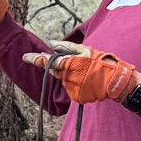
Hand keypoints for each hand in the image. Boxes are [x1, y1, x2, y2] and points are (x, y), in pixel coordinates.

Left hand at [23, 40, 140, 103]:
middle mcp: (67, 77)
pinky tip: (88, 80)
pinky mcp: (76, 96)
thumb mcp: (85, 50)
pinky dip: (77, 82)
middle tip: (76, 63)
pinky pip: (72, 87)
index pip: (47, 61)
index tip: (25, 57)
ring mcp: (71, 88)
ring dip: (71, 74)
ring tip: (87, 71)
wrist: (115, 82)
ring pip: (64, 79)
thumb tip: (51, 43)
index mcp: (69, 64)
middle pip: (56, 71)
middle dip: (60, 66)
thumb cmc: (101, 62)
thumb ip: (66, 47)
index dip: (35, 59)